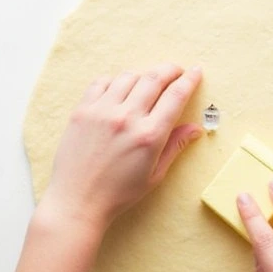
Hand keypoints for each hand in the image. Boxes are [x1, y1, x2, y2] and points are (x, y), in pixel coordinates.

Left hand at [39, 64, 203, 242]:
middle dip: (170, 70)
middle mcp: (127, 118)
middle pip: (154, 77)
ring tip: (146, 84)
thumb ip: (174, 147)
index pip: (176, 95)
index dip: (189, 79)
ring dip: (142, 75)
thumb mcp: (153, 176)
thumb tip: (195, 128)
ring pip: (129, 76)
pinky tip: (118, 91)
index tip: (195, 72)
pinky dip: (114, 81)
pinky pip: (101, 82)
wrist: (76, 201)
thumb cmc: (117, 194)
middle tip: (175, 72)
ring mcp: (102, 112)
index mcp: (149, 136)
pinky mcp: (82, 111)